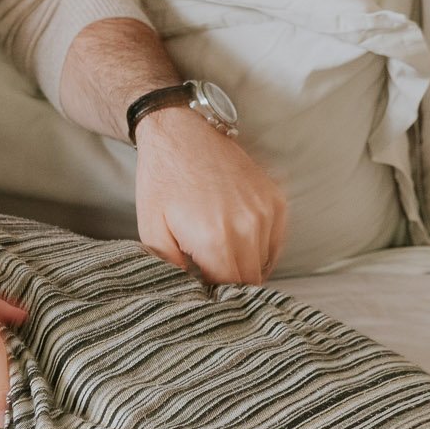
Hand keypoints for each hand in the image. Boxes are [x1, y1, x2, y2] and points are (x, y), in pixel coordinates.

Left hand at [133, 108, 288, 284]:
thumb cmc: (162, 181)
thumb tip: (193, 295)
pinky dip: (261, 247)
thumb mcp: (152, 230)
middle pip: (251, 279)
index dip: (215, 296)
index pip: (230, 290)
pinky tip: (238, 239)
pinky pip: (276, 240)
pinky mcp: (277, 199)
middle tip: (210, 274)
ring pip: (265, 262)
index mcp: (216, 238)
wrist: (181, 132)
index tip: (203, 290)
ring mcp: (266, 211)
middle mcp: (248, 226)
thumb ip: (172, 269)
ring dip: (246, 264)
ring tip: (221, 251)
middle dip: (231, 283)